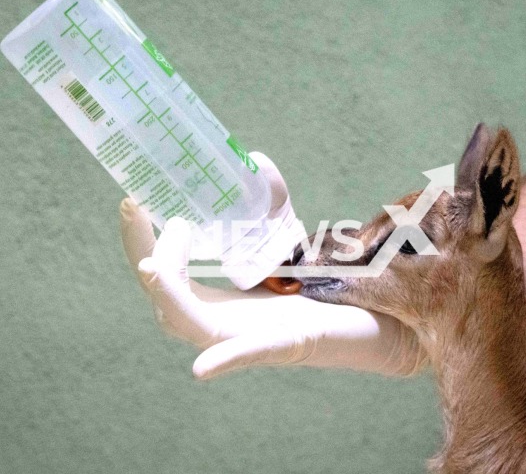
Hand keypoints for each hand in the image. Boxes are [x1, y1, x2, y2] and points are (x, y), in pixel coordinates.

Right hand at [119, 154, 427, 379]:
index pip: (169, 276)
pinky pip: (253, 356)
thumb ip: (268, 219)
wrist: (383, 324)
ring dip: (168, 291)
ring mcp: (257, 338)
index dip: (143, 241)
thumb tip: (255, 162)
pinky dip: (226, 360)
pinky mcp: (292, 345)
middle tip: (134, 207)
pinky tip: (201, 370)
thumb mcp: (289, 251)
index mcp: (228, 303)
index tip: (135, 199)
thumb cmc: (336, 288)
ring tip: (156, 259)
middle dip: (143, 252)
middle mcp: (231, 323)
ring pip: (191, 325)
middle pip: (167, 299)